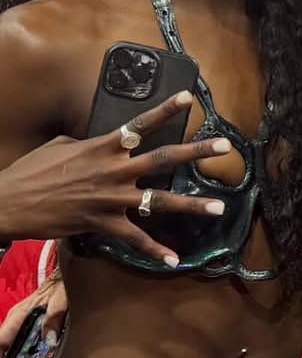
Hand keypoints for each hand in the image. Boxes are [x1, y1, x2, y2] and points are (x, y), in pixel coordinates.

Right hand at [0, 92, 232, 266]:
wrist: (11, 201)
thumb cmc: (32, 170)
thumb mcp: (61, 146)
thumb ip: (89, 144)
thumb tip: (101, 143)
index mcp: (104, 146)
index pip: (141, 124)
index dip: (166, 110)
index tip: (190, 98)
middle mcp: (115, 170)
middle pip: (164, 158)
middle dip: (197, 152)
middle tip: (226, 147)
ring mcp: (112, 198)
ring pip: (160, 201)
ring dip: (192, 205)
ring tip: (218, 207)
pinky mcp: (104, 223)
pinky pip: (136, 239)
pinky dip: (155, 251)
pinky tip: (175, 259)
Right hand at [0, 272, 67, 357]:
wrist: (68, 277)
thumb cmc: (61, 285)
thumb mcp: (61, 299)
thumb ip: (54, 317)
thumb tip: (50, 340)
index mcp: (15, 318)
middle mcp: (15, 326)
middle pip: (6, 357)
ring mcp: (23, 330)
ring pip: (17, 357)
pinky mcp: (34, 333)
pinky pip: (28, 353)